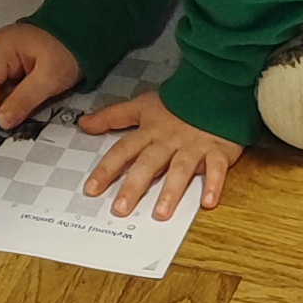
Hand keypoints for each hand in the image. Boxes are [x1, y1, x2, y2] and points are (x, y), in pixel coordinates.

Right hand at [0, 21, 80, 128]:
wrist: (86, 34)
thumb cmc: (69, 51)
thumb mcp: (49, 79)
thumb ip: (24, 100)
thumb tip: (2, 121)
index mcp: (4, 46)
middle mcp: (0, 48)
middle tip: (1, 129)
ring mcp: (7, 54)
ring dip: (3, 103)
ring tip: (12, 120)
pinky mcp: (16, 61)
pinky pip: (7, 83)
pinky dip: (12, 97)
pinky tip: (19, 108)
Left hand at [78, 87, 239, 220]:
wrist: (215, 89)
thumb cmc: (178, 103)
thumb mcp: (141, 105)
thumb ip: (113, 116)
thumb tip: (84, 124)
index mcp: (151, 132)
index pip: (123, 151)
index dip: (107, 169)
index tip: (92, 189)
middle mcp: (169, 141)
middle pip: (148, 164)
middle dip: (134, 186)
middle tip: (121, 209)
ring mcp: (194, 146)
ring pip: (180, 169)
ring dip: (171, 191)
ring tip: (161, 213)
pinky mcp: (218, 150)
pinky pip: (216, 169)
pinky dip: (214, 185)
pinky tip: (208, 202)